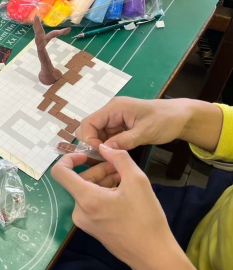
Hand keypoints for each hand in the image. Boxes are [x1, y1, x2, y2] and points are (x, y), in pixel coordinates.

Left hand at [54, 147, 232, 269]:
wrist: (153, 256)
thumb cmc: (145, 218)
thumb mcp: (137, 181)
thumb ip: (119, 158)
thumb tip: (104, 147)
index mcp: (86, 199)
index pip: (60, 172)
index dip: (70, 158)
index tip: (88, 155)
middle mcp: (79, 212)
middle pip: (80, 181)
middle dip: (98, 170)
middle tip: (120, 168)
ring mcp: (85, 222)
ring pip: (87, 192)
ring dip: (103, 181)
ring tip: (125, 180)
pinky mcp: (93, 229)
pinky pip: (92, 204)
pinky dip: (104, 194)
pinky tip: (124, 194)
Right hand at [76, 97, 196, 150]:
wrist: (181, 117)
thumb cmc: (165, 120)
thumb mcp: (146, 131)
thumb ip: (124, 140)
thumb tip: (104, 150)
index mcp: (114, 108)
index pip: (88, 123)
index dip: (88, 139)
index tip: (98, 154)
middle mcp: (111, 112)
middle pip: (90, 129)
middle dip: (92, 145)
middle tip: (102, 160)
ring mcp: (115, 120)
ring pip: (97, 136)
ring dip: (100, 148)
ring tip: (109, 161)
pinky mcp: (120, 128)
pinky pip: (107, 139)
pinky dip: (108, 148)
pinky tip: (114, 157)